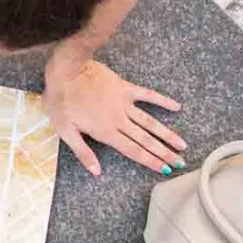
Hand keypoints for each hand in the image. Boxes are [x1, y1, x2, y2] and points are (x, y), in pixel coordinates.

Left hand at [44, 54, 185, 176]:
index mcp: (105, 132)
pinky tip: (177, 106)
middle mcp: (119, 120)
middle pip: (146, 140)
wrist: (66, 70)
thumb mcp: (65, 131)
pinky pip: (148, 95)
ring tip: (182, 145)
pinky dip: (163, 101)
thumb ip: (83, 152)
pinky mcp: (125, 87)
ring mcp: (124, 103)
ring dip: (167, 134)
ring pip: (150, 122)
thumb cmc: (60, 101)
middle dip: (164, 153)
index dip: (149, 161)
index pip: (132, 151)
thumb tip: (96, 172)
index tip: (165, 170)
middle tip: (181, 163)